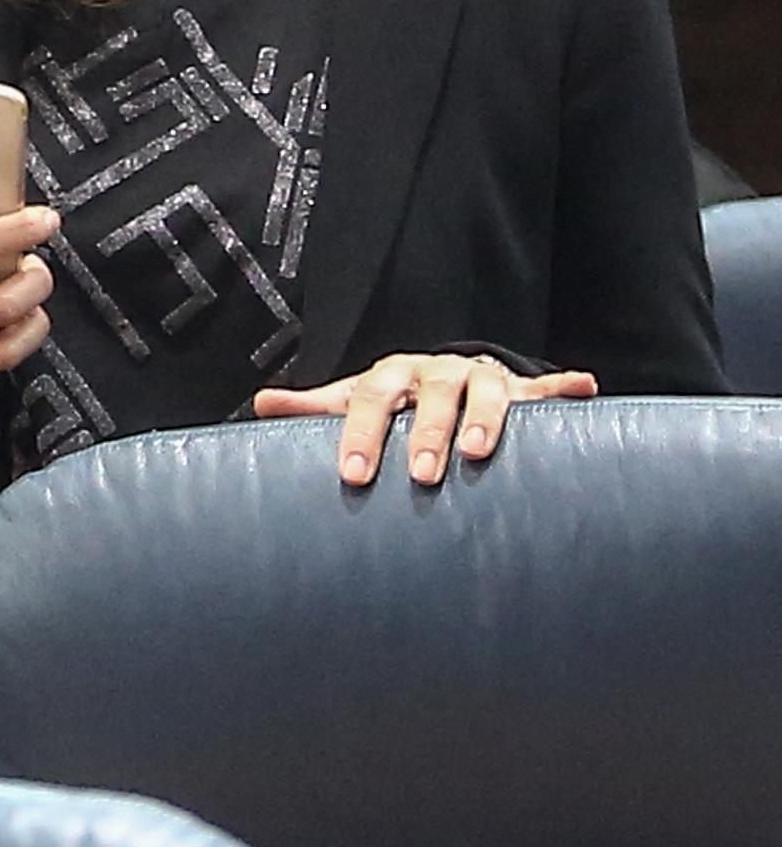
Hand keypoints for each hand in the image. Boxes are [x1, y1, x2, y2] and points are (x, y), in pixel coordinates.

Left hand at [253, 352, 595, 487]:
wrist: (437, 379)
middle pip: (432, 395)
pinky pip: (545, 386)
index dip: (360, 433)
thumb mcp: (350, 402)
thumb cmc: (389, 401)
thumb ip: (312, 409)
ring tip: (480, 452)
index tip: (352, 474)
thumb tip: (261, 404)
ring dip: (486, 418)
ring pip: (489, 391)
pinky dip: (564, 386)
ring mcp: (482, 377)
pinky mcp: (521, 388)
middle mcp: (437, 371)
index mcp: (391, 374)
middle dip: (426, 434)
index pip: (370, 397)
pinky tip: (585, 389)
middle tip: (422, 475)